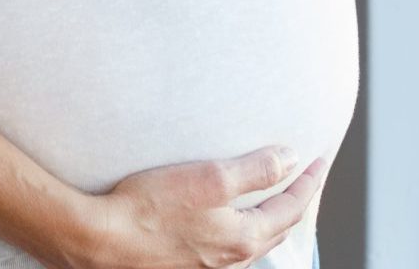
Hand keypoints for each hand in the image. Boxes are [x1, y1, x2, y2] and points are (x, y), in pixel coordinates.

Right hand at [47, 147, 328, 268]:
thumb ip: (256, 170)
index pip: (291, 208)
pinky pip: (227, 249)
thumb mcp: (210, 178)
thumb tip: (291, 160)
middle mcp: (229, 259)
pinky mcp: (183, 264)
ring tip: (273, 200)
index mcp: (243, 238)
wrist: (99, 240)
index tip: (319, 161)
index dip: (309, 183)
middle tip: (305, 180)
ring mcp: (206, 266)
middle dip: (294, 203)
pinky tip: (228, 223)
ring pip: (252, 243)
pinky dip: (241, 231)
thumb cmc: (149, 207)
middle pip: (277, 230)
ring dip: (268, 220)